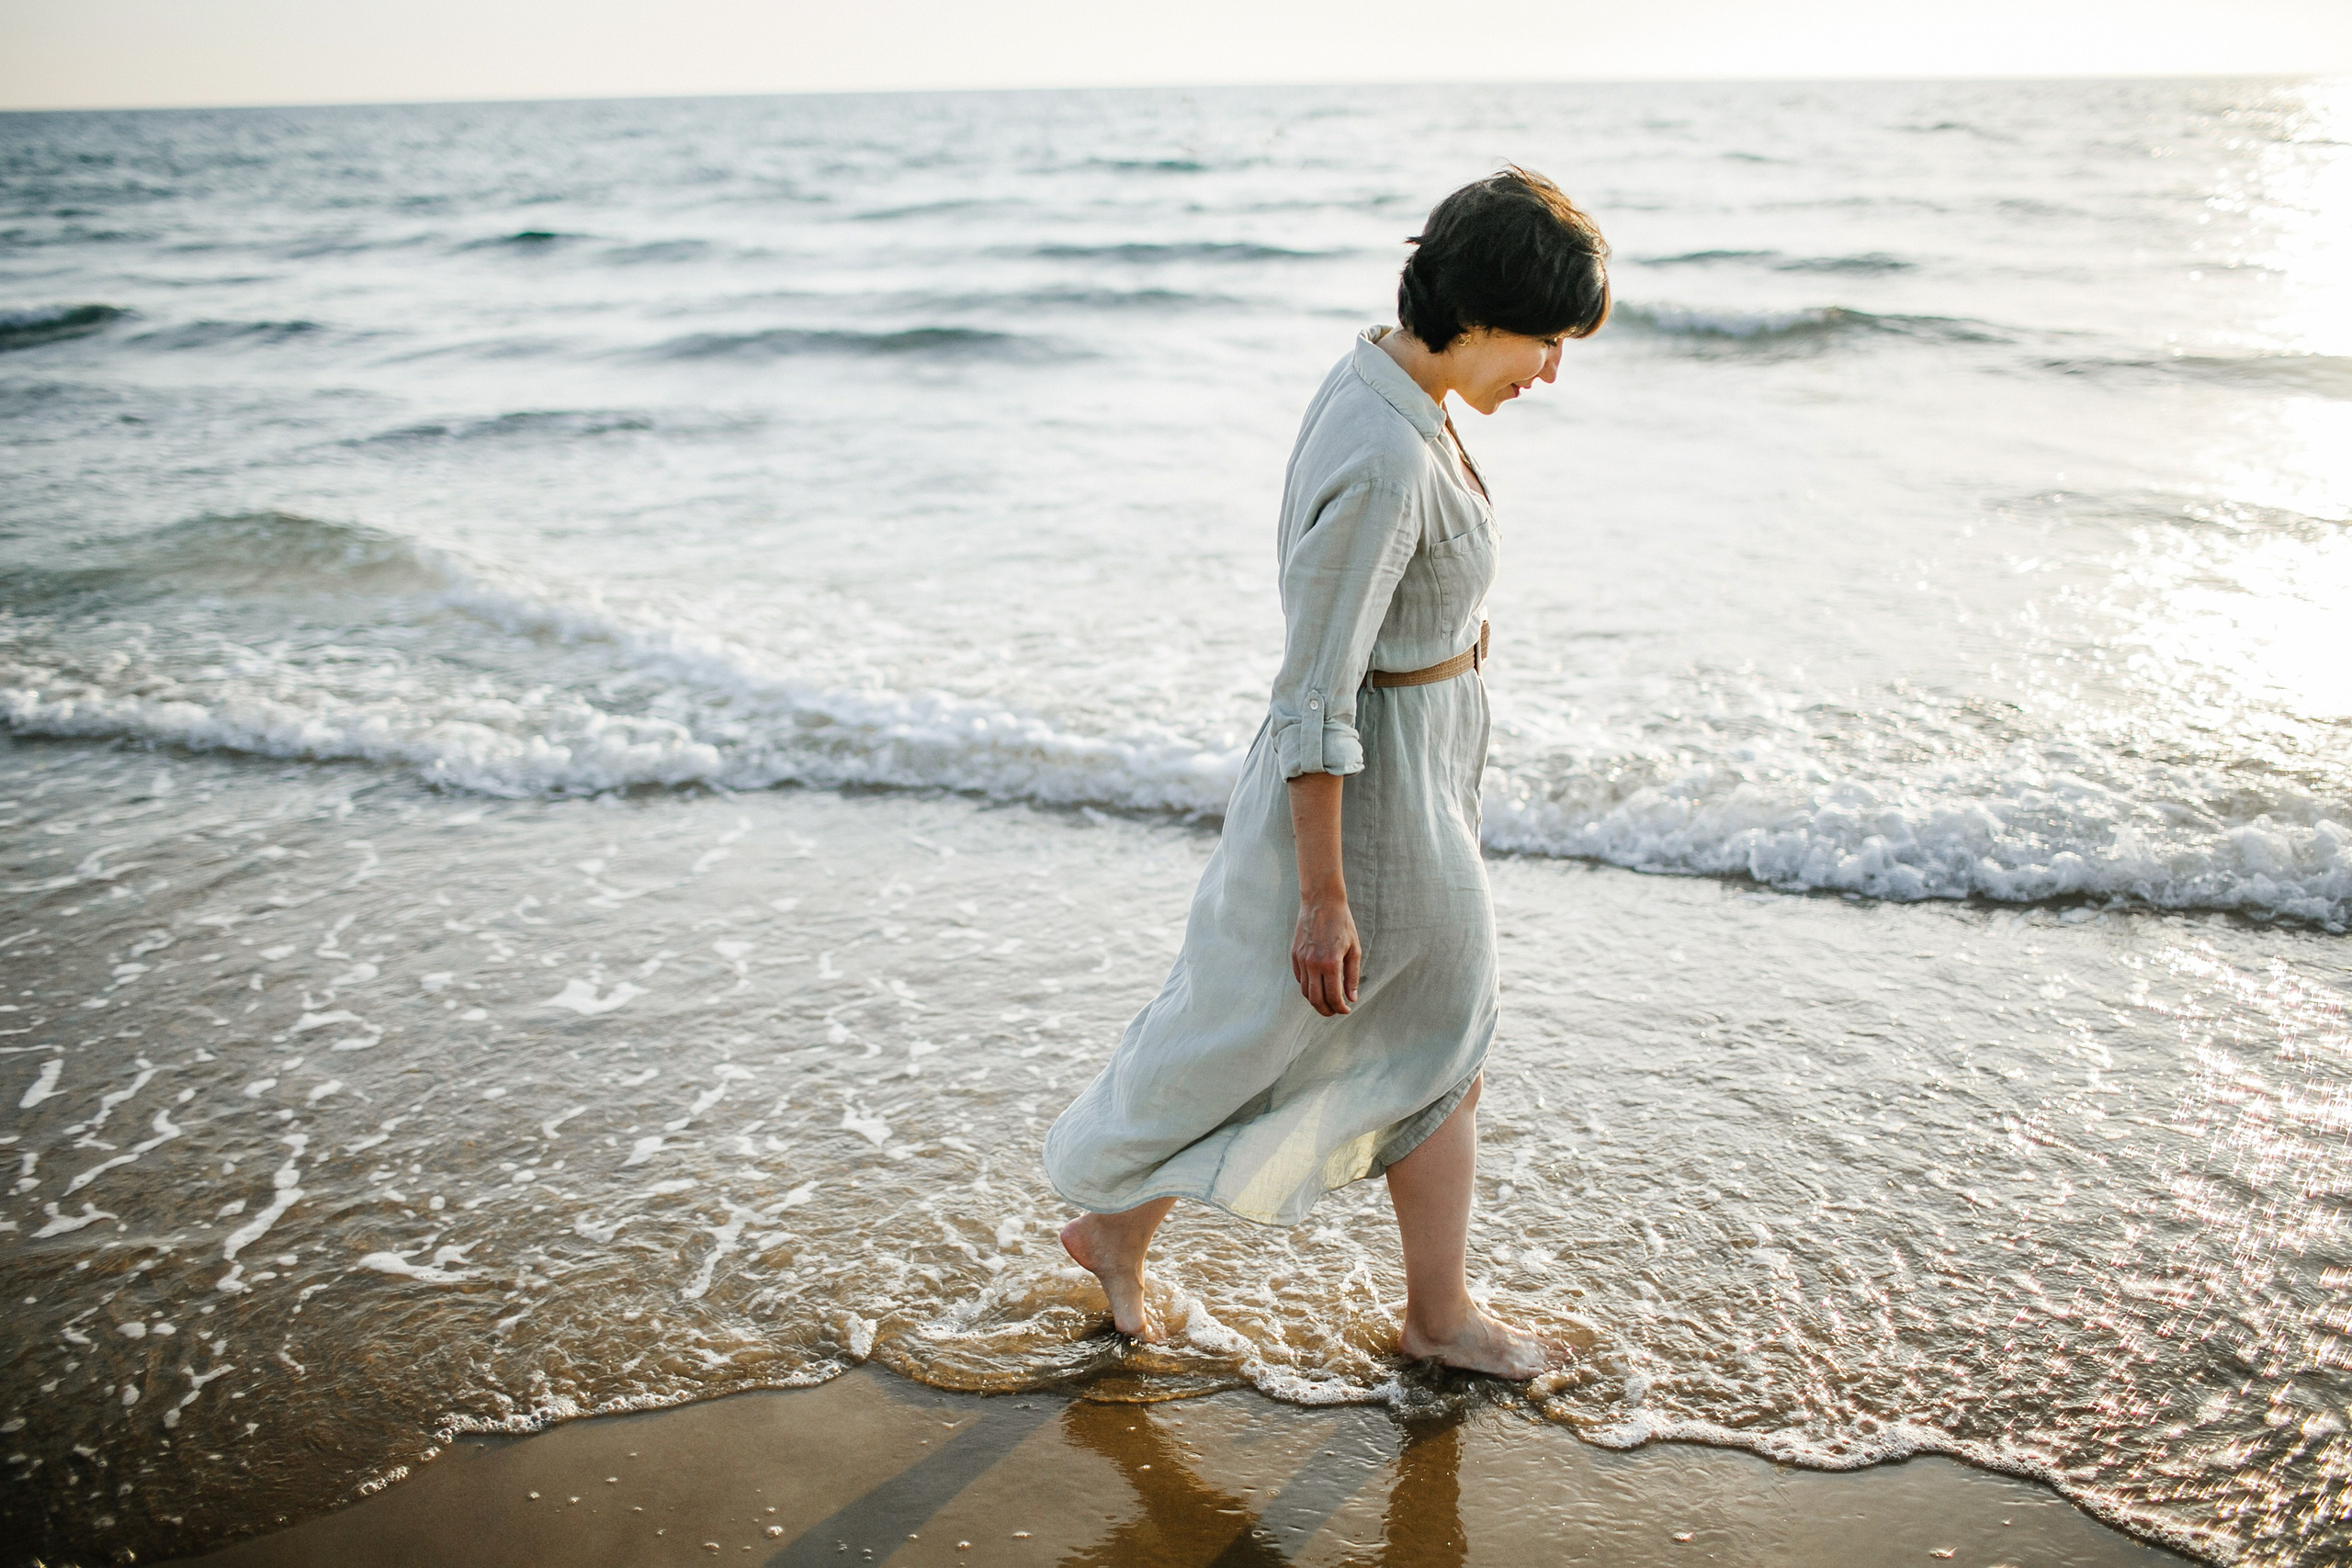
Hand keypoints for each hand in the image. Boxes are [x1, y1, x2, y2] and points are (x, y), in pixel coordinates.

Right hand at [1291, 895, 1361, 1016]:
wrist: (1321, 901)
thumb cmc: (1342, 924)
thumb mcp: (1355, 949)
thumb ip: (1352, 976)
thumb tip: (1351, 998)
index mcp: (1330, 963)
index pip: (1333, 996)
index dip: (1340, 1008)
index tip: (1346, 1010)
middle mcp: (1313, 964)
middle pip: (1315, 999)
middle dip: (1326, 1010)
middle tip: (1335, 1011)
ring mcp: (1301, 959)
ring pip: (1305, 991)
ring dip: (1316, 1000)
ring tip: (1327, 1001)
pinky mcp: (1294, 954)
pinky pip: (1300, 978)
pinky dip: (1308, 986)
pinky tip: (1318, 985)